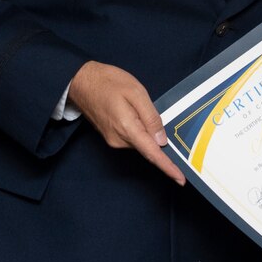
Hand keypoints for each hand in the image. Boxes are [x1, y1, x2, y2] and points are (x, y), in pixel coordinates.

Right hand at [66, 61, 185, 184]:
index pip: (152, 153)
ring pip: (141, 142)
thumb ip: (151, 117)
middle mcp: (119, 140)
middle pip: (149, 148)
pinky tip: (135, 113)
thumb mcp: (136, 93)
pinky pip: (133, 138)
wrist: (80, 82)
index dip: (168, 167)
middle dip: (159, 140)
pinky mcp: (112, 137)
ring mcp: (114, 140)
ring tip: (139, 106)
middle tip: (156, 115)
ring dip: (148, 131)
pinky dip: (141, 131)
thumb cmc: (107, 82)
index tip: (180, 179)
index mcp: (127, 128)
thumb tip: (161, 140)